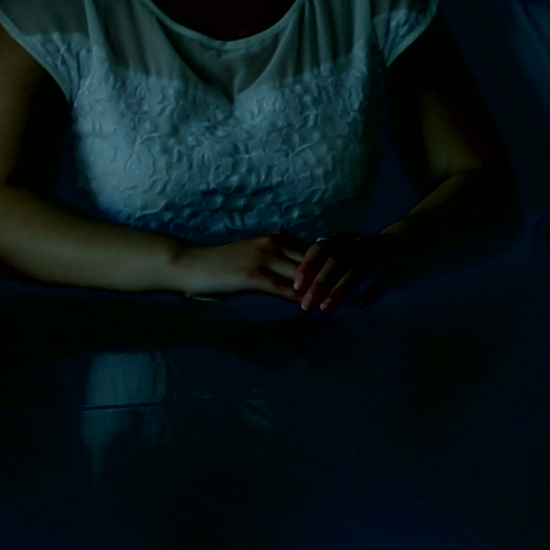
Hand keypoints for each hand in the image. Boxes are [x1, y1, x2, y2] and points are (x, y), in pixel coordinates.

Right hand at [170, 231, 358, 309]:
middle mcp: (274, 243)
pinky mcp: (252, 275)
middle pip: (317, 259)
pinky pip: (283, 288)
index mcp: (278, 239)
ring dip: (323, 289)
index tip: (360, 267)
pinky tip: (313, 310)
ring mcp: (263, 258)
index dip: (339, 260)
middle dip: (339, 273)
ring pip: (304, 274)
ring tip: (342, 302)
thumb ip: (278, 267)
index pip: (317, 249)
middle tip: (359, 286)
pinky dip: (301, 299)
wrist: (189, 265)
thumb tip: (301, 281)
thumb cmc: (220, 267)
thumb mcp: (255, 261)